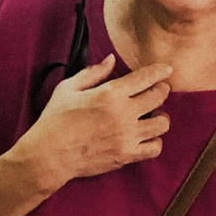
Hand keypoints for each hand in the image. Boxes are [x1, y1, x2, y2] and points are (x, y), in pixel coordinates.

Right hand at [13, 55, 172, 193]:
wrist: (49, 155)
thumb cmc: (55, 120)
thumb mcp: (68, 89)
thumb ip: (93, 73)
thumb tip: (111, 60)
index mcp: (110, 94)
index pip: (146, 77)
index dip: (160, 71)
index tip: (166, 69)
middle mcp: (123, 114)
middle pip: (159, 97)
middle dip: (162, 90)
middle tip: (159, 90)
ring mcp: (127, 136)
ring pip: (162, 123)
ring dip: (160, 116)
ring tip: (153, 115)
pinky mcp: (126, 155)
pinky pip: (155, 148)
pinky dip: (155, 141)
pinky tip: (147, 136)